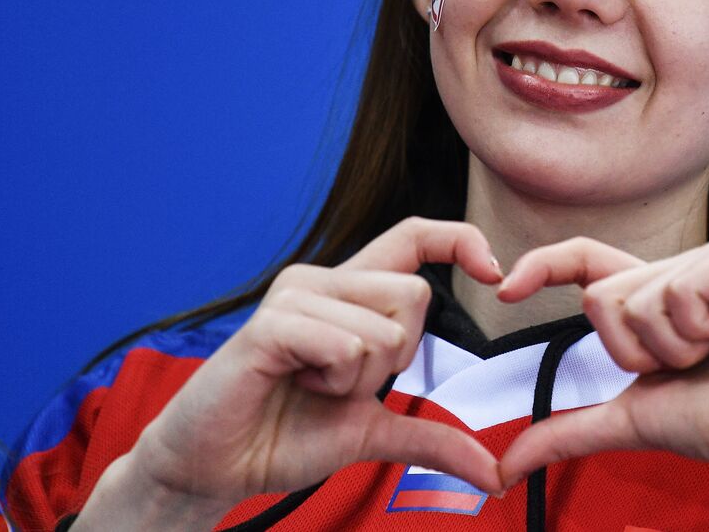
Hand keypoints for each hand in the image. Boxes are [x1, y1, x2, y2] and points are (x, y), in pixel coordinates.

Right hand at [117, 218, 505, 514]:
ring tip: (309, 386)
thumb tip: (494, 473)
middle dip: (395, 358)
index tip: (496, 273)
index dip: (461, 240)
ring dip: (357, 380)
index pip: (415, 235)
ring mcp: (295, 295)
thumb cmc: (284, 434)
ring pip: (384, 329)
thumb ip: (433, 438)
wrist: (213, 466)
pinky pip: (344, 345)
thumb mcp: (373, 433)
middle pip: (416, 294)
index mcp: (350, 292)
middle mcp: (324, 280)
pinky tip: (292, 384)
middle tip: (339, 382)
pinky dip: (331, 380)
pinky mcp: (270, 324)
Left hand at [492, 237, 708, 497]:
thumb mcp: (632, 421)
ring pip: (637, 298)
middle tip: (691, 365)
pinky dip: (699, 330)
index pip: (587, 265)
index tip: (504, 287)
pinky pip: (676, 292)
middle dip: (636, 354)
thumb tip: (503, 468)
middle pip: (601, 298)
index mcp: (654, 299)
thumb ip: (567, 432)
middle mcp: (679, 270)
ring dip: (672, 348)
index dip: (543, 265)